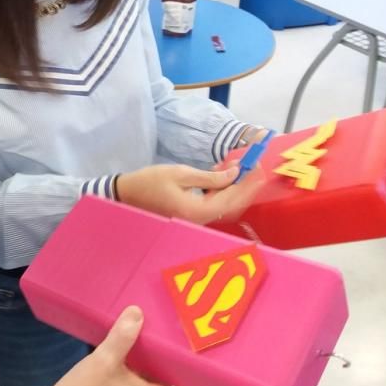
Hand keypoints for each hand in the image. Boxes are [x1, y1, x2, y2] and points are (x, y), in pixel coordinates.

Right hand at [19, 306, 198, 385]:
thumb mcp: (104, 361)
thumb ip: (121, 337)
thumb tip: (138, 312)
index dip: (198, 383)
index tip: (200, 359)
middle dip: (173, 363)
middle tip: (175, 337)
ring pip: (150, 381)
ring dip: (153, 362)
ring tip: (152, 335)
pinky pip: (133, 380)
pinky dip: (135, 365)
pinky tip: (125, 346)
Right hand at [114, 163, 263, 223]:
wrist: (127, 195)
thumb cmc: (150, 182)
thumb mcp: (180, 174)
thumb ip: (210, 177)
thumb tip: (234, 173)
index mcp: (198, 211)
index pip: (232, 197)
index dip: (247, 182)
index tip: (257, 166)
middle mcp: (201, 219)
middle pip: (233, 203)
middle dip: (246, 185)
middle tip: (255, 166)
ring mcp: (197, 219)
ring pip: (225, 204)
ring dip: (235, 186)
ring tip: (241, 167)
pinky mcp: (192, 214)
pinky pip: (215, 203)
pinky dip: (223, 190)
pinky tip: (223, 175)